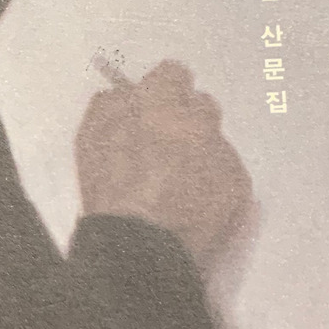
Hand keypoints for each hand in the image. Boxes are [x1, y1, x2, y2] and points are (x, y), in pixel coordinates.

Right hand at [75, 59, 252, 277]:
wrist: (141, 255)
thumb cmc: (110, 198)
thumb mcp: (89, 143)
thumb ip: (112, 106)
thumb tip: (129, 93)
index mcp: (161, 108)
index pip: (174, 74)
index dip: (161, 91)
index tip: (154, 106)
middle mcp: (200, 125)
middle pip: (201, 105)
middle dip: (184, 120)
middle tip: (164, 149)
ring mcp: (223, 156)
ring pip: (215, 140)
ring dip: (199, 152)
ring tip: (176, 185)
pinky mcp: (240, 186)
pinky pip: (227, 171)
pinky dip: (212, 182)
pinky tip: (192, 203)